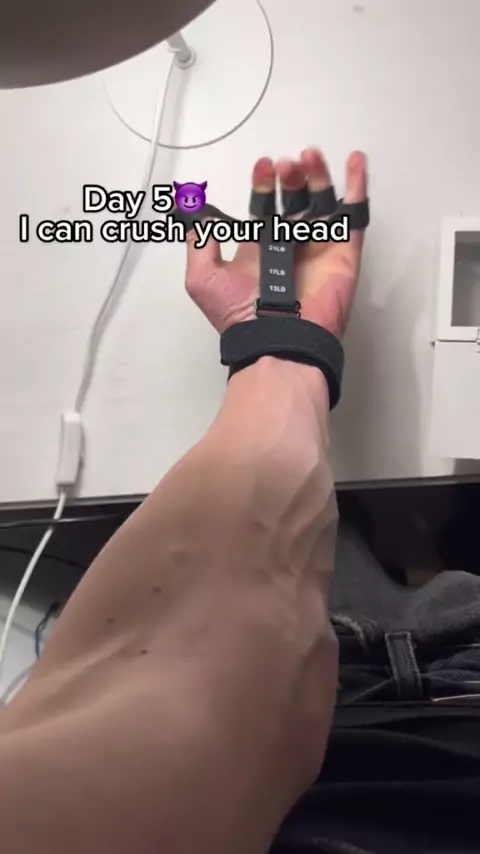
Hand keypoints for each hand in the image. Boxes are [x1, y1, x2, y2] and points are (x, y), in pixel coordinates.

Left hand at [185, 148, 368, 337]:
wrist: (276, 339)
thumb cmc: (240, 315)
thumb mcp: (202, 278)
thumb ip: (199, 245)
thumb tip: (198, 218)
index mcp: (260, 251)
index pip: (263, 208)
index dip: (263, 186)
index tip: (263, 167)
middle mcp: (290, 247)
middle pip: (294, 200)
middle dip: (290, 177)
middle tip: (285, 164)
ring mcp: (318, 248)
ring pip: (323, 203)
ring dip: (318, 175)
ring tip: (309, 157)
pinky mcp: (343, 253)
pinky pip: (354, 217)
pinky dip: (358, 187)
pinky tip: (356, 162)